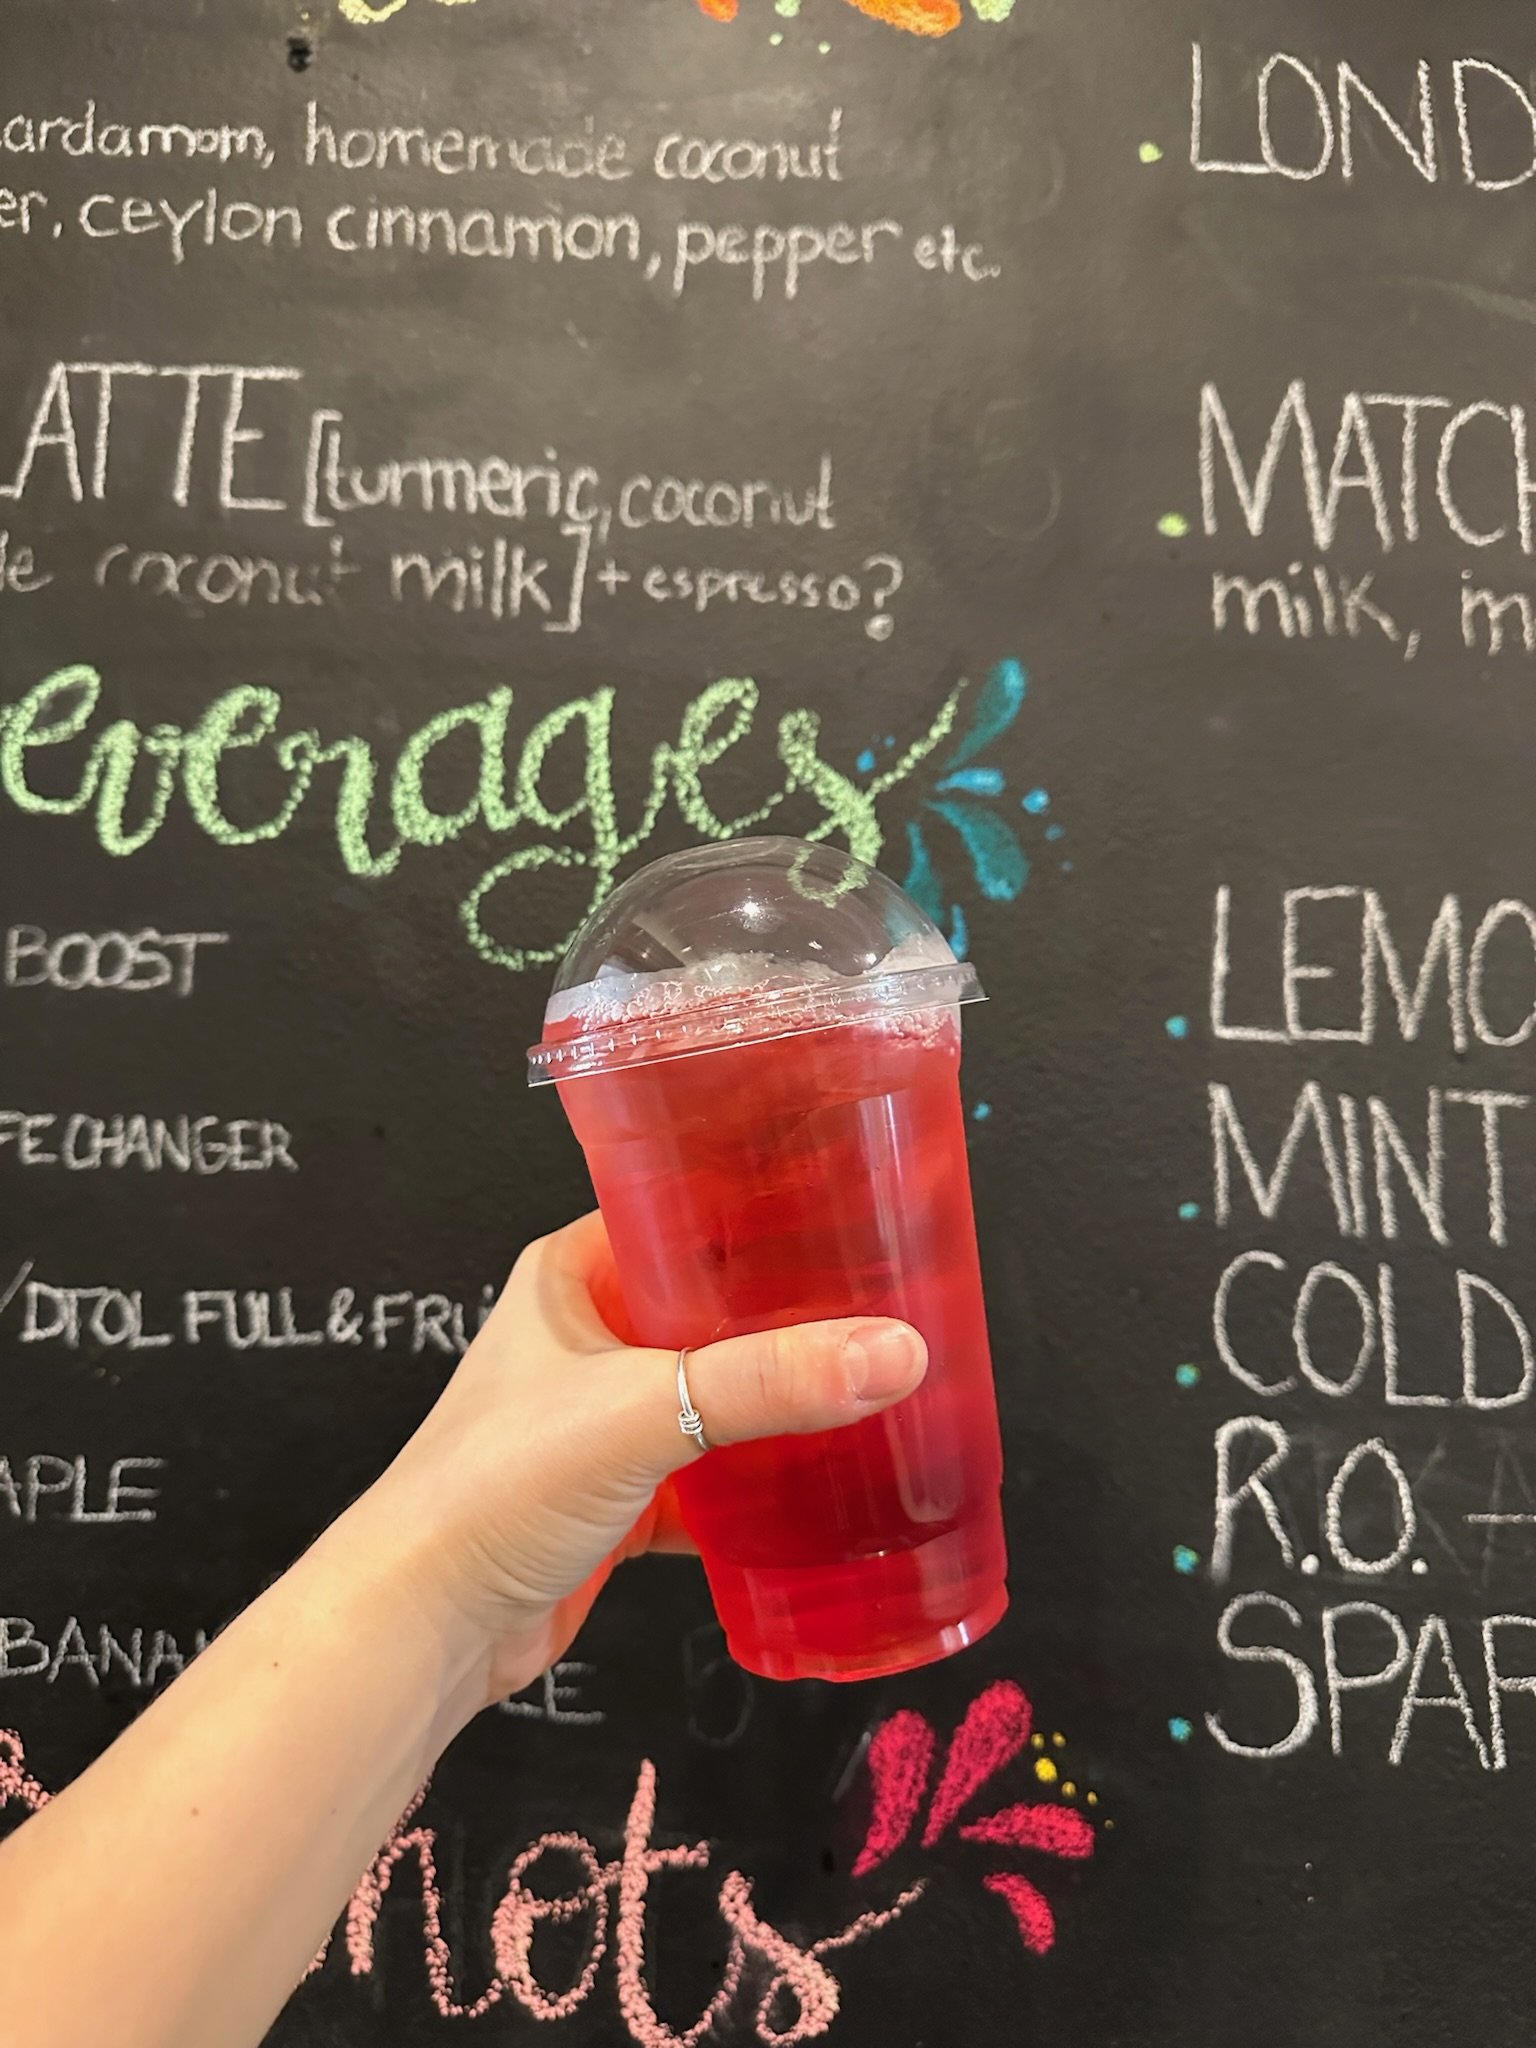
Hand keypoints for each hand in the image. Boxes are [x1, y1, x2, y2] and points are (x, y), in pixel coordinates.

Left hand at [346, 1212, 928, 1705]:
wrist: (426, 1625)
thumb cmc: (490, 1486)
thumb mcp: (642, 1409)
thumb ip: (769, 1381)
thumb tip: (894, 1352)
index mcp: (574, 1274)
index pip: (682, 1209)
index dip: (762, 1207)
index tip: (852, 1208)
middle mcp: (588, 1337)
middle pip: (715, 1308)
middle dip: (793, 1315)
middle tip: (889, 1306)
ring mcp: (605, 1420)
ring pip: (718, 1396)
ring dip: (781, 1403)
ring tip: (875, 1388)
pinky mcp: (621, 1498)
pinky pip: (712, 1478)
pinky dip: (760, 1488)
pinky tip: (823, 1491)